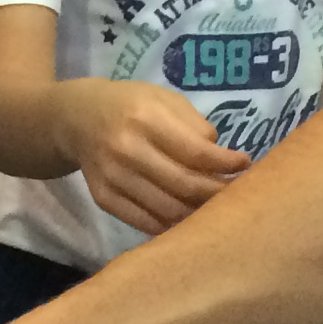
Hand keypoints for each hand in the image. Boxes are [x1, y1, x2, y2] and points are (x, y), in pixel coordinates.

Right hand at [62, 80, 249, 235]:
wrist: (77, 119)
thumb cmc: (131, 105)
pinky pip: (146, 222)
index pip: (196, 152)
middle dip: (218, 193)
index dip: (226, 163)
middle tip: (238, 193)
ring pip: (168, 209)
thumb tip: (221, 160)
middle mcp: (127, 149)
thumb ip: (194, 126)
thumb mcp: (164, 99)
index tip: (245, 164)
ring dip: (198, 213)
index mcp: (146, 118)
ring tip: (216, 207)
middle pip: (184, 185)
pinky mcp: (104, 199)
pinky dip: (172, 224)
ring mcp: (113, 178)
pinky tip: (188, 217)